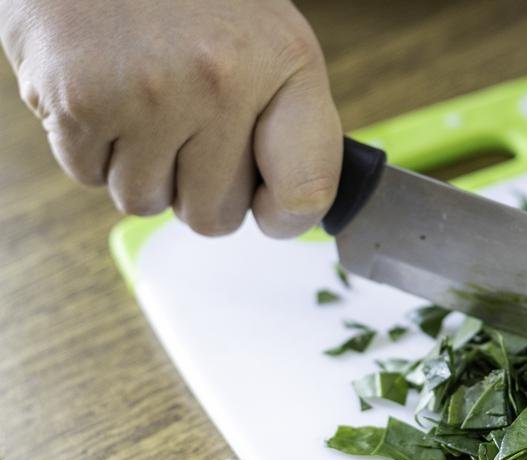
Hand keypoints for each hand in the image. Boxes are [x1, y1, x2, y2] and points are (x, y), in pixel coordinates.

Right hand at [0, 0, 341, 236]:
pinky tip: (100, 90)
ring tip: (138, 100)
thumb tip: (290, 212)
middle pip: (216, 217)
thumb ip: (288, 119)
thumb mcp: (265, 37)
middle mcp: (224, 81)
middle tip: (182, 129)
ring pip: (146, 203)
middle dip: (197, 189)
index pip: (307, 191)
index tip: (267, 207)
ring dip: (139, 169)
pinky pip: (89, 177)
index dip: (285, 218)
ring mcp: (151, 93)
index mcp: (286, 61)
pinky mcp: (81, 100)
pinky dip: (89, 147)